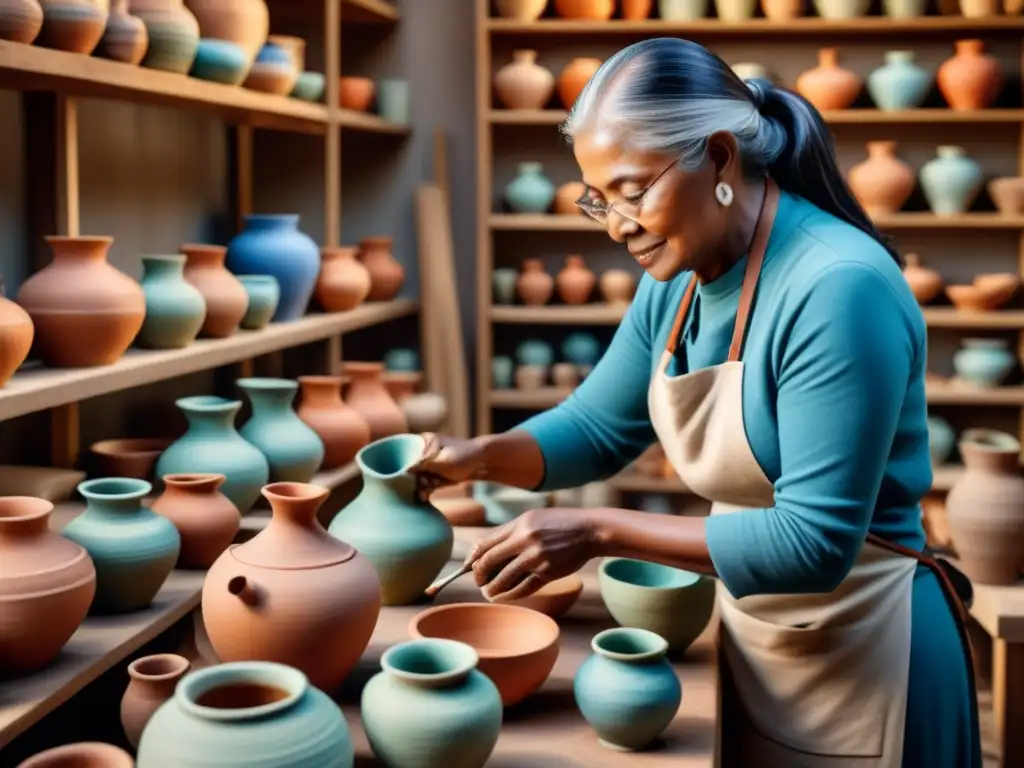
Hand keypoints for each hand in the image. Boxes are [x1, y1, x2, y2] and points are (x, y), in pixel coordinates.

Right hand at [410, 433, 485, 500]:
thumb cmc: (464, 457)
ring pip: (417, 477)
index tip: (404, 480)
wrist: (483, 463)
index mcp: (423, 442)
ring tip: (427, 493)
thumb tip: (403, 469)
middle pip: (409, 468)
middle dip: (415, 481)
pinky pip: (425, 482)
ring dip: (421, 486)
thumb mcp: (442, 461)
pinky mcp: (435, 472)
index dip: (401, 468)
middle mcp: (423, 451)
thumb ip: (423, 464)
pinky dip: (427, 489)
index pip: (404, 454)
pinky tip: (426, 496)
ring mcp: (429, 462)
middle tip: (421, 489)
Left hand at [465, 508, 605, 601]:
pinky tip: (503, 597)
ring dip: (492, 589)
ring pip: (503, 578)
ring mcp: (536, 557)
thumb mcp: (533, 519)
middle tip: (478, 581)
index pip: (486, 543)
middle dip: (478, 574)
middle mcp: (525, 539)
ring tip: (488, 593)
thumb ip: (512, 532)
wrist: (589, 530)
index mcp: (519, 524)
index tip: (469, 566)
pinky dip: (510, 595)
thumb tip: (487, 549)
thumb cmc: (559, 524)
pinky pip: (523, 588)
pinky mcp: (548, 572)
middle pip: (489, 560)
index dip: (473, 557)